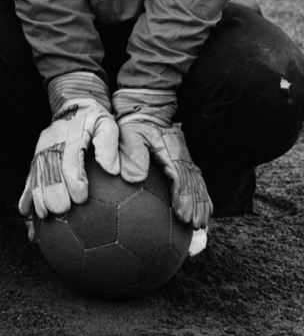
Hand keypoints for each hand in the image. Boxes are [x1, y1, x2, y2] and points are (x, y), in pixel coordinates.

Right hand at [20, 71, 119, 219]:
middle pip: (49, 168)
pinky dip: (26, 193)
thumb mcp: (107, 123)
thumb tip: (112, 169)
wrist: (72, 101)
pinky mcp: (37, 155)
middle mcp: (53, 142)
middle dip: (52, 190)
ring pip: (37, 173)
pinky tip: (24, 210)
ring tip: (41, 214)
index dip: (74, 178)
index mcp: (71, 135)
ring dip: (37, 194)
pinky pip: (30, 175)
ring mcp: (42, 149)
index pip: (71, 158)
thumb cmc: (95, 118)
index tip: (80, 198)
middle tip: (58, 211)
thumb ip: (108, 144)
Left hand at [114, 88, 211, 228]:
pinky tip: (206, 211)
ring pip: (199, 183)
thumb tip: (134, 178)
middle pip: (193, 183)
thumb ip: (132, 153)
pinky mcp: (184, 160)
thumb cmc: (134, 124)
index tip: (182, 215)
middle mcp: (182, 155)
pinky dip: (203, 196)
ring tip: (201, 224)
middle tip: (195, 226)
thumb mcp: (130, 133)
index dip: (182, 197)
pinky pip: (198, 180)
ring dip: (202, 204)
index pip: (179, 176)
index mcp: (170, 150)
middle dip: (196, 206)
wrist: (145, 110)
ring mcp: (185, 158)